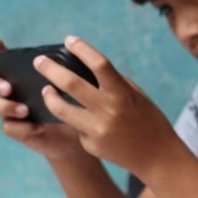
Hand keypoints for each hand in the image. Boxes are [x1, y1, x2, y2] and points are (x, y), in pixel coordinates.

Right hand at [0, 37, 83, 159]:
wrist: (80, 130)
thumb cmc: (74, 102)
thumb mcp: (73, 84)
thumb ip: (66, 70)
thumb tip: (72, 49)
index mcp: (19, 74)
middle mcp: (9, 89)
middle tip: (8, 88)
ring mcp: (8, 108)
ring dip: (3, 106)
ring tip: (24, 110)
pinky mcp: (16, 128)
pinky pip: (8, 127)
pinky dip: (22, 126)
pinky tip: (38, 126)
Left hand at [37, 36, 178, 176]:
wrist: (158, 156)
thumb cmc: (149, 121)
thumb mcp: (137, 97)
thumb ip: (114, 83)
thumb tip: (86, 68)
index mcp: (123, 94)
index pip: (99, 64)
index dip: (82, 49)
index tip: (69, 40)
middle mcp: (108, 111)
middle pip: (70, 84)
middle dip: (50, 69)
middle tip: (39, 62)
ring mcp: (97, 130)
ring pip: (60, 108)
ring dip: (49, 96)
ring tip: (46, 90)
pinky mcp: (90, 145)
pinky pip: (76, 128)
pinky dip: (78, 121)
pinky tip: (87, 123)